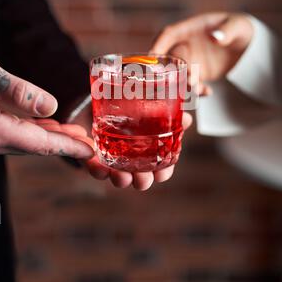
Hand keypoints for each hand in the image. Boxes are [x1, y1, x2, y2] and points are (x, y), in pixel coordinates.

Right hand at [0, 63, 93, 158]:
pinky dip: (29, 129)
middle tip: (88, 142)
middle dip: (64, 143)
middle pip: (35, 145)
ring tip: (71, 132)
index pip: (41, 144)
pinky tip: (38, 123)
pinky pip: (11, 132)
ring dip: (47, 135)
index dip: (69, 147)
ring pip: (22, 139)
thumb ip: (15, 91)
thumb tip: (51, 106)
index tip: (90, 151)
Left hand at [72, 106, 192, 190]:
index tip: (162, 174)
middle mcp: (131, 159)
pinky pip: (95, 168)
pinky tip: (97, 164)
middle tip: (143, 178)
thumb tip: (188, 119)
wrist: (101, 100)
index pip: (160, 168)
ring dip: (120, 180)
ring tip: (120, 176)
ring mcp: (112, 160)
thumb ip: (167, 112)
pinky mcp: (93, 156)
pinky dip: (97, 169)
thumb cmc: (130, 107)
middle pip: (140, 179)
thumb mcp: (149, 107)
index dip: (163, 173)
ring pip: (118, 178)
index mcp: (148, 151)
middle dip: (142, 181)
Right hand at [151, 12, 253, 94]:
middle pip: (171, 57)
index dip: (158, 44)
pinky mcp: (198, 74)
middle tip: (189, 81)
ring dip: (185, 84)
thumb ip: (227, 31)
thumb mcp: (238, 26)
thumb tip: (216, 37)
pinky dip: (197, 90)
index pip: (169, 34)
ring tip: (200, 90)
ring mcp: (191, 60)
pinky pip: (191, 84)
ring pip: (179, 74)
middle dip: (175, 71)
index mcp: (191, 28)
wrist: (249, 45)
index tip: (152, 56)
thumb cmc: (241, 29)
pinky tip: (208, 92)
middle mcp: (186, 44)